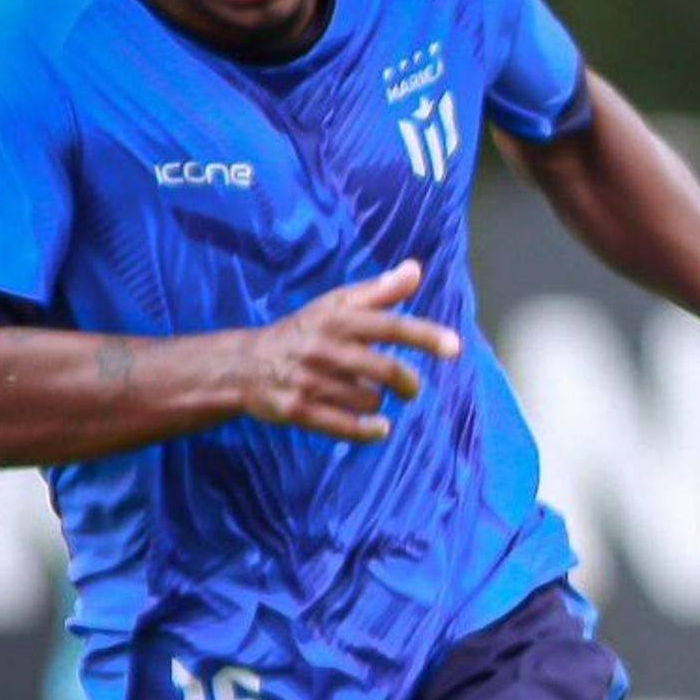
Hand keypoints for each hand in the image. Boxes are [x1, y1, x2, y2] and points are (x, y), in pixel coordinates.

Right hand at [235, 262, 455, 442]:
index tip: (455, 348)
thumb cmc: (303, 331)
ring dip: (376, 401)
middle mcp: (324, 347)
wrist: (244, 364)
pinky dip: (368, 430)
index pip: (389, 325)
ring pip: (368, 399)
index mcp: (337, 319)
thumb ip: (379, 291)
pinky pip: (345, 426)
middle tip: (410, 389)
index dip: (425, 336)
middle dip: (407, 383)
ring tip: (364, 394)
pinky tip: (379, 427)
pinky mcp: (298, 409)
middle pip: (384, 369)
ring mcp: (309, 380)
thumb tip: (415, 270)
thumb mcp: (335, 305)